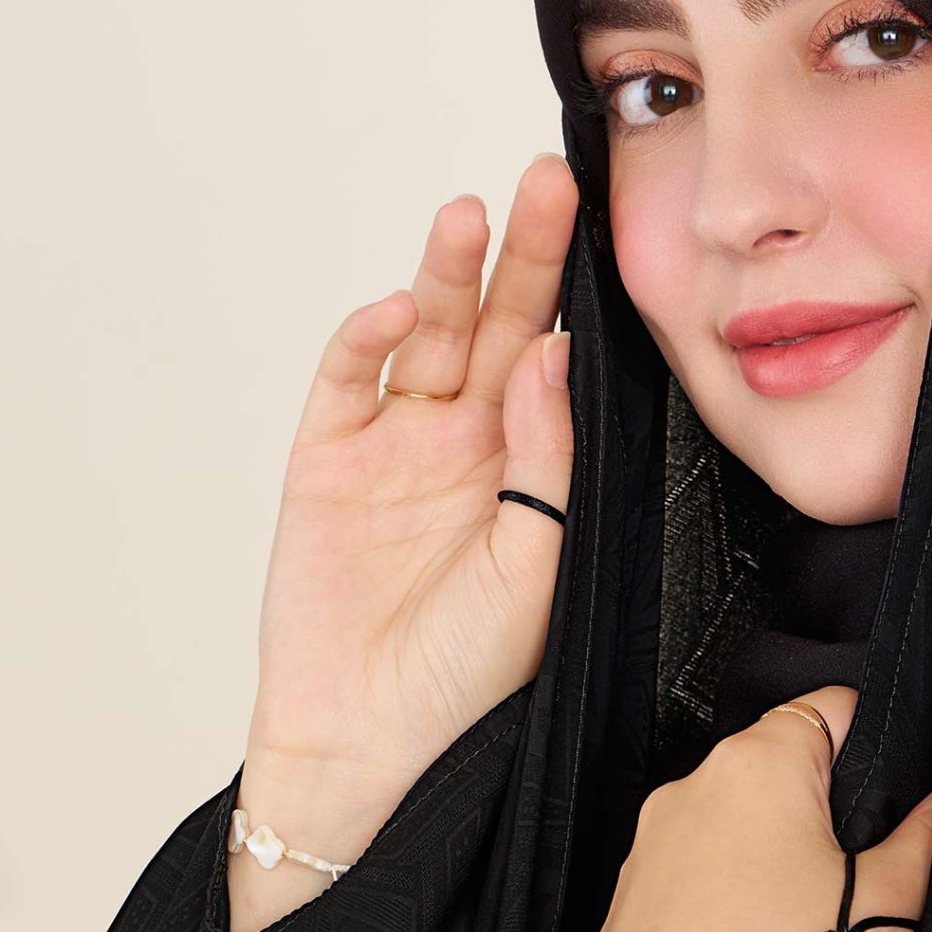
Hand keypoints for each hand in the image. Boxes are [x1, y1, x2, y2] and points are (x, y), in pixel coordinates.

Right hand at [230, 154, 578, 931]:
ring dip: (446, 277)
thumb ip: (549, 461)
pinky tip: (400, 313)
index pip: (558, 361)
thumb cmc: (468, 679)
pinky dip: (367, 341)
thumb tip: (555, 355)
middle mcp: (467, 445)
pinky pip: (348, 383)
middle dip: (523, 257)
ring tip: (470, 218)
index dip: (576, 298)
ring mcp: (393, 447)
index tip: (607, 228)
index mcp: (532, 470)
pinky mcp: (324, 462)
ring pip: (425, 339)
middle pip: (497, 329)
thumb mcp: (541, 566)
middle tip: (550, 184)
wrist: (373, 748)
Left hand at [585, 685, 931, 931]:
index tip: (886, 798)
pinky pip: (680, 888)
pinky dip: (713, 910)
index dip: (870, 748)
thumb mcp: (888, 905)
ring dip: (759, 863)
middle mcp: (687, 792)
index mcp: (757, 765)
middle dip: (812, 813)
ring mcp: (643, 853)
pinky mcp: (619, 913)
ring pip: (721, 832)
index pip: (828, 710)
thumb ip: (924, 837)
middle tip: (849, 881)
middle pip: (770, 771)